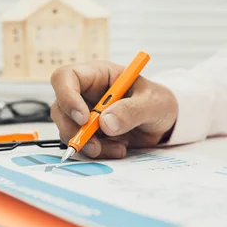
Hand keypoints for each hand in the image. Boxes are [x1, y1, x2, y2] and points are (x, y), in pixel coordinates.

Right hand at [50, 61, 177, 158]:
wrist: (166, 123)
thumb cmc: (159, 103)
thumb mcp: (153, 103)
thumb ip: (131, 110)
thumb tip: (106, 122)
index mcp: (98, 75)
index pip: (66, 77)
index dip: (67, 96)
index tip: (84, 118)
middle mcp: (86, 93)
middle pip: (60, 107)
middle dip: (73, 129)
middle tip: (94, 145)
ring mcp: (86, 114)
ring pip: (68, 129)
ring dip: (87, 144)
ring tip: (118, 148)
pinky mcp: (90, 133)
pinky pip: (82, 144)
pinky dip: (98, 151)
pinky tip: (118, 149)